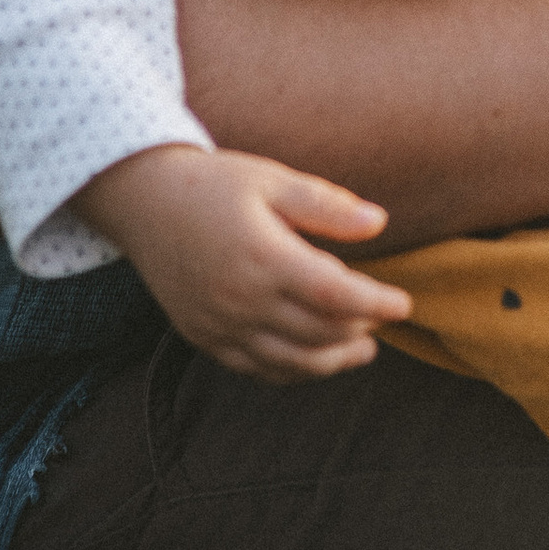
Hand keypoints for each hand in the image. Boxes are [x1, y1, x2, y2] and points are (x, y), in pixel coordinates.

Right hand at [76, 144, 412, 381]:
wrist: (144, 202)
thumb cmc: (215, 184)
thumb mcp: (273, 180)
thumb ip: (327, 206)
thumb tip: (379, 223)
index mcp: (263, 257)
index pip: (335, 294)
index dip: (375, 303)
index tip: (404, 303)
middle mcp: (240, 300)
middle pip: (317, 333)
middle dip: (359, 330)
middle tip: (385, 319)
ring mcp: (219, 326)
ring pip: (289, 362)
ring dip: (332, 361)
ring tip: (363, 349)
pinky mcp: (203, 338)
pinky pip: (255, 369)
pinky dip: (292, 370)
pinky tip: (314, 357)